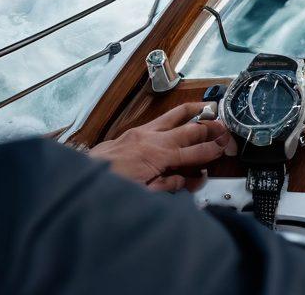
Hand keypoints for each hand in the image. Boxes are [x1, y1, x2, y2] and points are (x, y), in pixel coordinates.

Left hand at [89, 102, 229, 191]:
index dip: (213, 150)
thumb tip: (185, 181)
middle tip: (226, 129)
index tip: (226, 148)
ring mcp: (143, 132)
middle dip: (212, 128)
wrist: (77, 180)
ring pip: (176, 115)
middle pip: (190, 129)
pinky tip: (184, 115)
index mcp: (157, 157)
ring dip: (196, 111)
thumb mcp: (143, 196)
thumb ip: (167, 186)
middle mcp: (152, 139)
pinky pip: (161, 119)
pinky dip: (177, 115)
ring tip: (211, 108)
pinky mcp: (134, 131)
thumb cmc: (108, 189)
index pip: (194, 152)